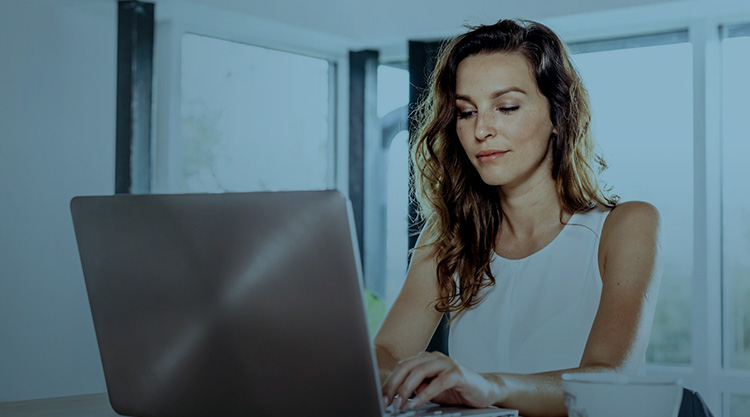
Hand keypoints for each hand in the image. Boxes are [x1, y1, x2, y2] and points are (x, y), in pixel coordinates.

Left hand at [381, 351, 501, 409]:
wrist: (484, 390)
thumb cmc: (456, 389)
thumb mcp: (431, 389)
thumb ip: (416, 388)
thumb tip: (396, 394)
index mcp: (426, 359)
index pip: (402, 366)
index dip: (390, 381)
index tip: (381, 396)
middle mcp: (435, 357)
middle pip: (408, 366)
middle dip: (394, 384)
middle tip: (386, 400)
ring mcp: (447, 363)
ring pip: (420, 371)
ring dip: (407, 389)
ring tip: (399, 404)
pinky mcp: (458, 373)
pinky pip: (438, 382)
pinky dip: (425, 394)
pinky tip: (417, 403)